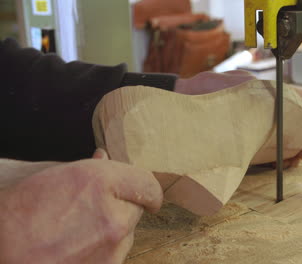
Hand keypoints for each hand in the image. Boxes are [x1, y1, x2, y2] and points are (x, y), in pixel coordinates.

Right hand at [0, 149, 162, 263]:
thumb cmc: (15, 208)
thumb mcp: (50, 174)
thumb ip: (88, 168)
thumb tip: (105, 158)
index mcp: (100, 181)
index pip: (147, 184)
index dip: (145, 188)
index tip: (145, 194)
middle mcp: (112, 215)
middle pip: (137, 210)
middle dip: (121, 207)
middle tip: (92, 211)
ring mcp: (110, 249)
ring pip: (127, 236)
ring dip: (111, 232)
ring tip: (75, 232)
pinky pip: (114, 256)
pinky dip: (101, 252)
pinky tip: (73, 249)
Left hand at [174, 71, 301, 167]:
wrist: (181, 104)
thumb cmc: (205, 90)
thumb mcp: (234, 83)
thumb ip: (256, 88)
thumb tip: (280, 98)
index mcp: (268, 94)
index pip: (301, 100)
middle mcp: (266, 113)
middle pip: (297, 125)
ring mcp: (258, 130)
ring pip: (285, 141)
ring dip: (296, 151)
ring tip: (296, 161)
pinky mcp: (247, 145)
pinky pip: (268, 154)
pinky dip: (279, 161)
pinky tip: (282, 166)